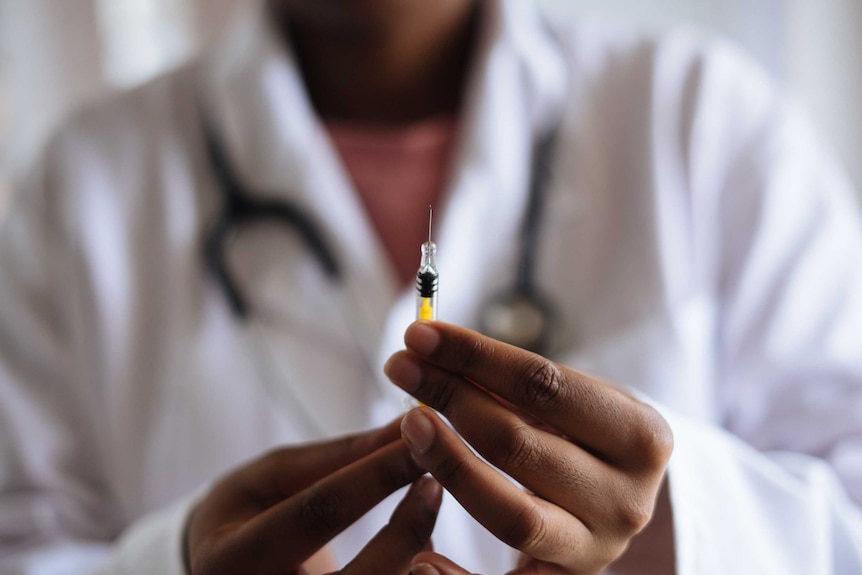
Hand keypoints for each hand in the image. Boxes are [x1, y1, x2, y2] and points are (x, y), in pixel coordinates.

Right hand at [185, 419, 442, 573]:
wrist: (221, 573)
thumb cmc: (247, 513)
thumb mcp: (275, 476)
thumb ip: (339, 454)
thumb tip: (405, 424)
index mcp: (230, 560)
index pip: (315, 515)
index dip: (372, 477)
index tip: (416, 442)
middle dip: (404, 530)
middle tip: (435, 483)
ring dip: (416, 559)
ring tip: (427, 513)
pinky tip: (419, 548)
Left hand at [384, 322, 672, 573]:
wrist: (624, 496)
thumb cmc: (590, 433)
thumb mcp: (578, 399)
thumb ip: (518, 383)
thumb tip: (434, 351)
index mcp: (641, 437)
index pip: (544, 385)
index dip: (475, 356)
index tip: (421, 333)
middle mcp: (627, 499)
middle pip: (519, 444)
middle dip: (450, 398)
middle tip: (402, 368)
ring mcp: (598, 549)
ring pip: (510, 514)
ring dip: (449, 463)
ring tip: (408, 424)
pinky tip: (420, 558)